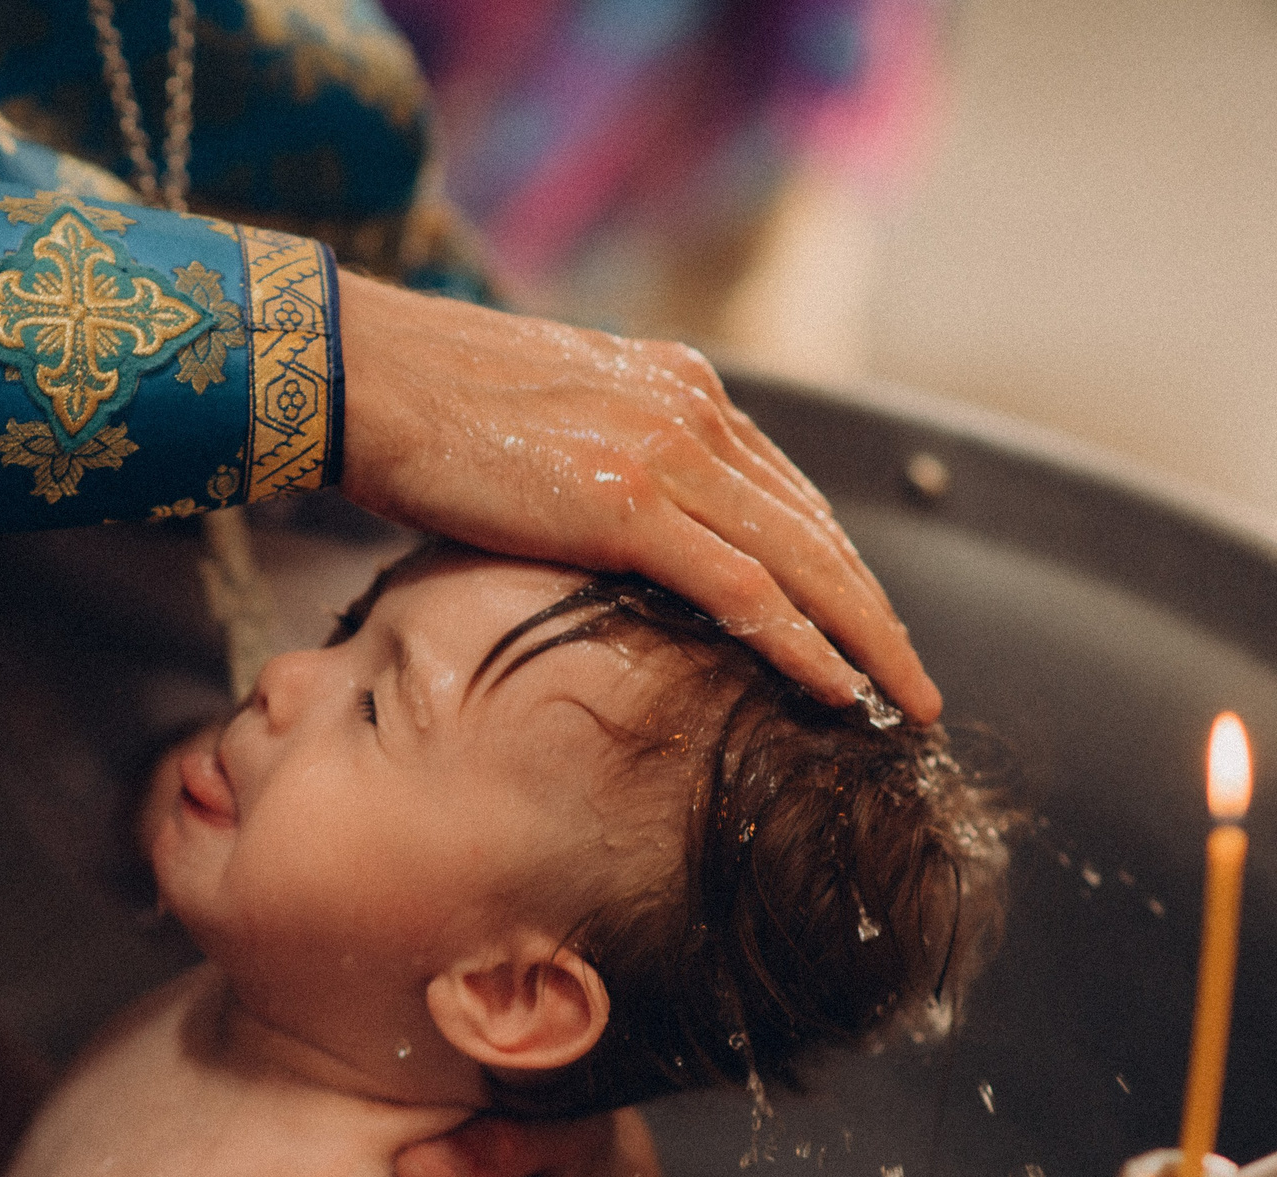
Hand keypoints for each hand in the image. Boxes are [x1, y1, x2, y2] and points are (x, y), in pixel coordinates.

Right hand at [334, 270, 939, 722]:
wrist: (361, 374)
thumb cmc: (418, 408)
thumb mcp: (537, 428)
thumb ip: (595, 467)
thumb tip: (597, 529)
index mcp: (674, 386)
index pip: (782, 491)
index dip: (833, 568)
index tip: (864, 625)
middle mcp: (690, 409)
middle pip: (814, 528)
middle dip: (876, 613)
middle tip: (915, 682)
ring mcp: (666, 453)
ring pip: (803, 561)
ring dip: (866, 640)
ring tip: (904, 702)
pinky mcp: (629, 503)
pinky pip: (743, 588)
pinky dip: (801, 644)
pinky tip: (837, 689)